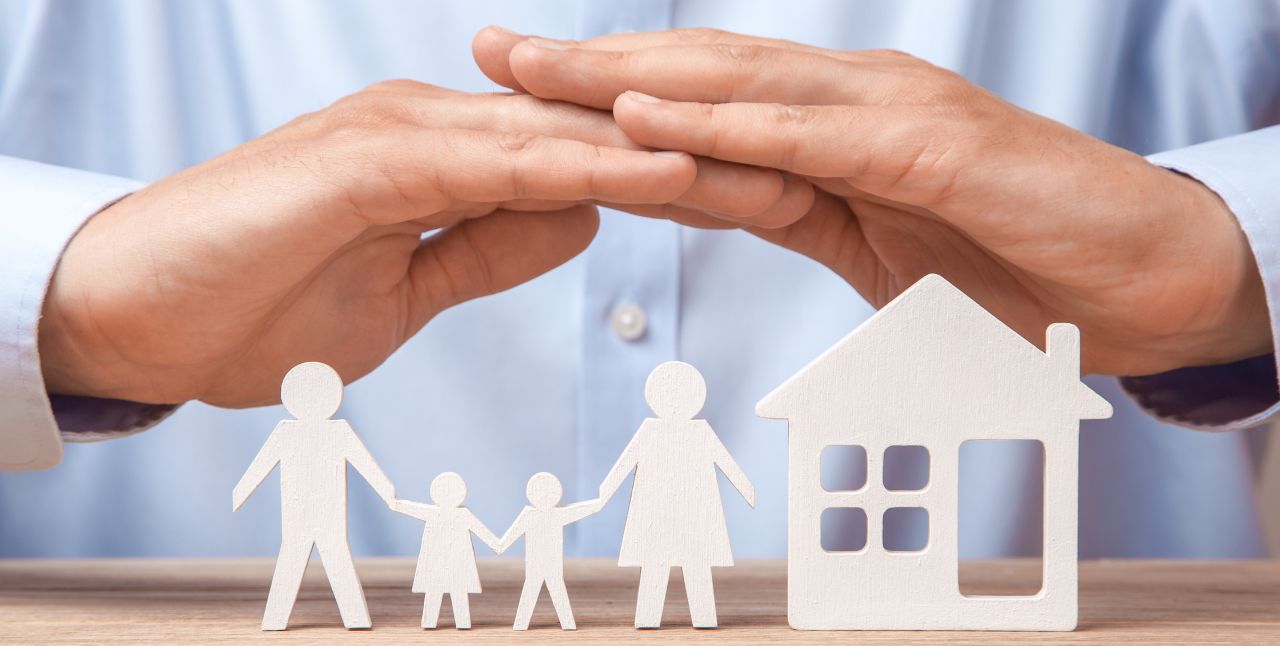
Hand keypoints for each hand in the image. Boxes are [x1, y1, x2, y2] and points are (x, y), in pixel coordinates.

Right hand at [38, 82, 802, 404]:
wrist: (130, 314)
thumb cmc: (255, 302)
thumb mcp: (405, 290)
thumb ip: (490, 246)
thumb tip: (581, 222)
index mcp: (450, 157)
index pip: (593, 161)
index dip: (686, 175)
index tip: (776, 194)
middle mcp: (437, 128)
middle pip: (598, 137)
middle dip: (704, 154)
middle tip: (813, 168)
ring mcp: (402, 134)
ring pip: (563, 139)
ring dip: (668, 153)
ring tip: (771, 164)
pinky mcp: (365, 161)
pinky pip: (495, 164)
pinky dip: (582, 169)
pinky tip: (657, 174)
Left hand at [475, 28, 1270, 375]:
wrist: (1139, 283)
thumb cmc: (1009, 263)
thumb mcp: (865, 240)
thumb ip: (786, 205)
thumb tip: (704, 192)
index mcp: (828, 126)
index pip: (696, 102)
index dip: (600, 91)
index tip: (514, 88)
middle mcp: (848, 101)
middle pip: (695, 75)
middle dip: (586, 64)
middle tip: (489, 50)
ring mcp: (890, 117)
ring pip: (738, 87)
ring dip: (630, 78)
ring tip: (534, 70)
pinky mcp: (931, 153)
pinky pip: (809, 140)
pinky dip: (725, 130)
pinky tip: (650, 121)